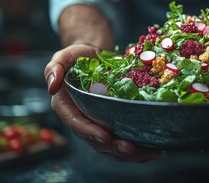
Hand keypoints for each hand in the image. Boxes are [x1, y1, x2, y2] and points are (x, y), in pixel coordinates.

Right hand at [44, 44, 164, 161]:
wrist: (95, 56)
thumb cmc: (78, 56)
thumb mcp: (64, 56)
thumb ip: (55, 68)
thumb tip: (52, 86)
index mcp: (67, 107)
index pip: (76, 123)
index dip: (90, 132)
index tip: (105, 136)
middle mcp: (81, 120)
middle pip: (96, 140)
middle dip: (114, 146)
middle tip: (130, 147)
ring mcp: (98, 124)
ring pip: (112, 146)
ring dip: (130, 153)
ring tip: (149, 152)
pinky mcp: (112, 124)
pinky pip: (123, 140)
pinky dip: (139, 148)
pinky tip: (156, 149)